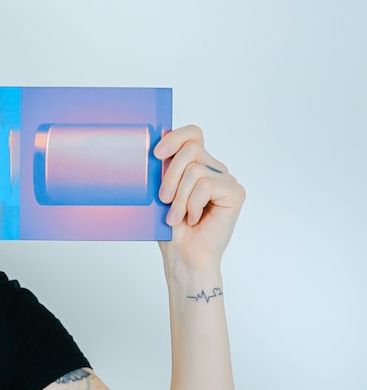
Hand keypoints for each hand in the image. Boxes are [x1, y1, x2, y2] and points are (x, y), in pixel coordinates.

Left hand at [154, 125, 245, 272]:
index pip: (193, 134)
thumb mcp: (160, 192)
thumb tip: (153, 147)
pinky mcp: (235, 192)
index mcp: (197, 164)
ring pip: (195, 170)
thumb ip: (162, 168)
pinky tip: (193, 218)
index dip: (175, 137)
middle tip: (162, 199)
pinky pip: (206, 185)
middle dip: (170, 175)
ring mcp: (227, 180)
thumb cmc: (169, 227)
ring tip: (176, 216)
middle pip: (191, 149)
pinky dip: (193, 204)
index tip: (156, 154)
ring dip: (179, 197)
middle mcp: (214, 169)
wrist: (183, 256)